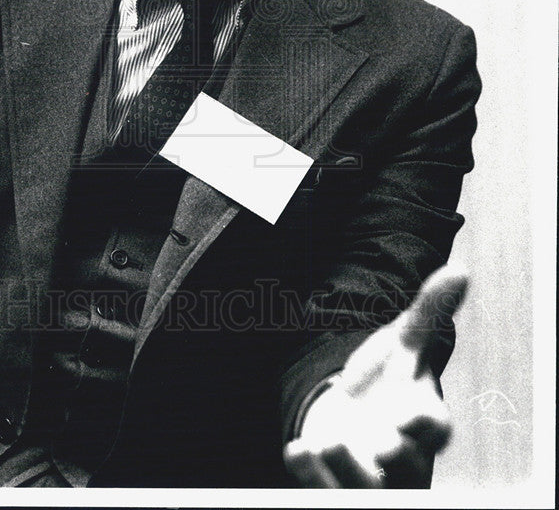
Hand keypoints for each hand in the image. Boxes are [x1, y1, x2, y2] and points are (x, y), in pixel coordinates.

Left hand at [283, 265, 466, 487]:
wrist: (355, 408)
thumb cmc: (390, 378)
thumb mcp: (403, 341)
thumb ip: (429, 310)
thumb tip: (458, 269)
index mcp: (423, 419)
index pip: (436, 429)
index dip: (428, 425)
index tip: (415, 414)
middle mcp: (403, 455)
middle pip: (409, 469)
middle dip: (398, 459)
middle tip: (384, 446)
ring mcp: (369, 474)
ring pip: (367, 489)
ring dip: (350, 471)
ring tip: (330, 441)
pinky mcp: (335, 483)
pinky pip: (325, 492)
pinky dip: (312, 476)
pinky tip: (297, 450)